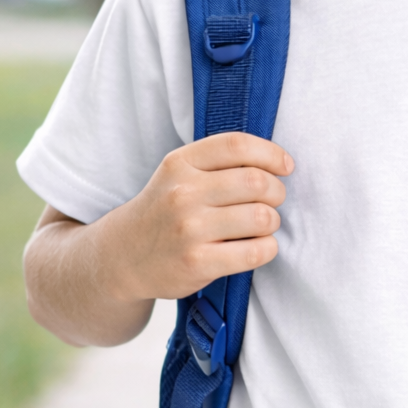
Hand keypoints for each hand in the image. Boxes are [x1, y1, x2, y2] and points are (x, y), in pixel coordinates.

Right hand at [102, 133, 294, 303]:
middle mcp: (183, 193)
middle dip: (276, 192)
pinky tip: (257, 247)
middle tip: (271, 201)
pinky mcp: (197, 262)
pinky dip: (267, 248)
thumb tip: (279, 162)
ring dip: (272, 222)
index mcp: (180, 163)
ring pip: (261, 217)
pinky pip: (256, 251)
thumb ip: (218, 162)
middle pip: (257, 181)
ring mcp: (189, 229)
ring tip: (261, 226)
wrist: (122, 257)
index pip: (237, 145)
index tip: (285, 166)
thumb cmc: (164, 211)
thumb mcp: (178, 174)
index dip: (271, 153)